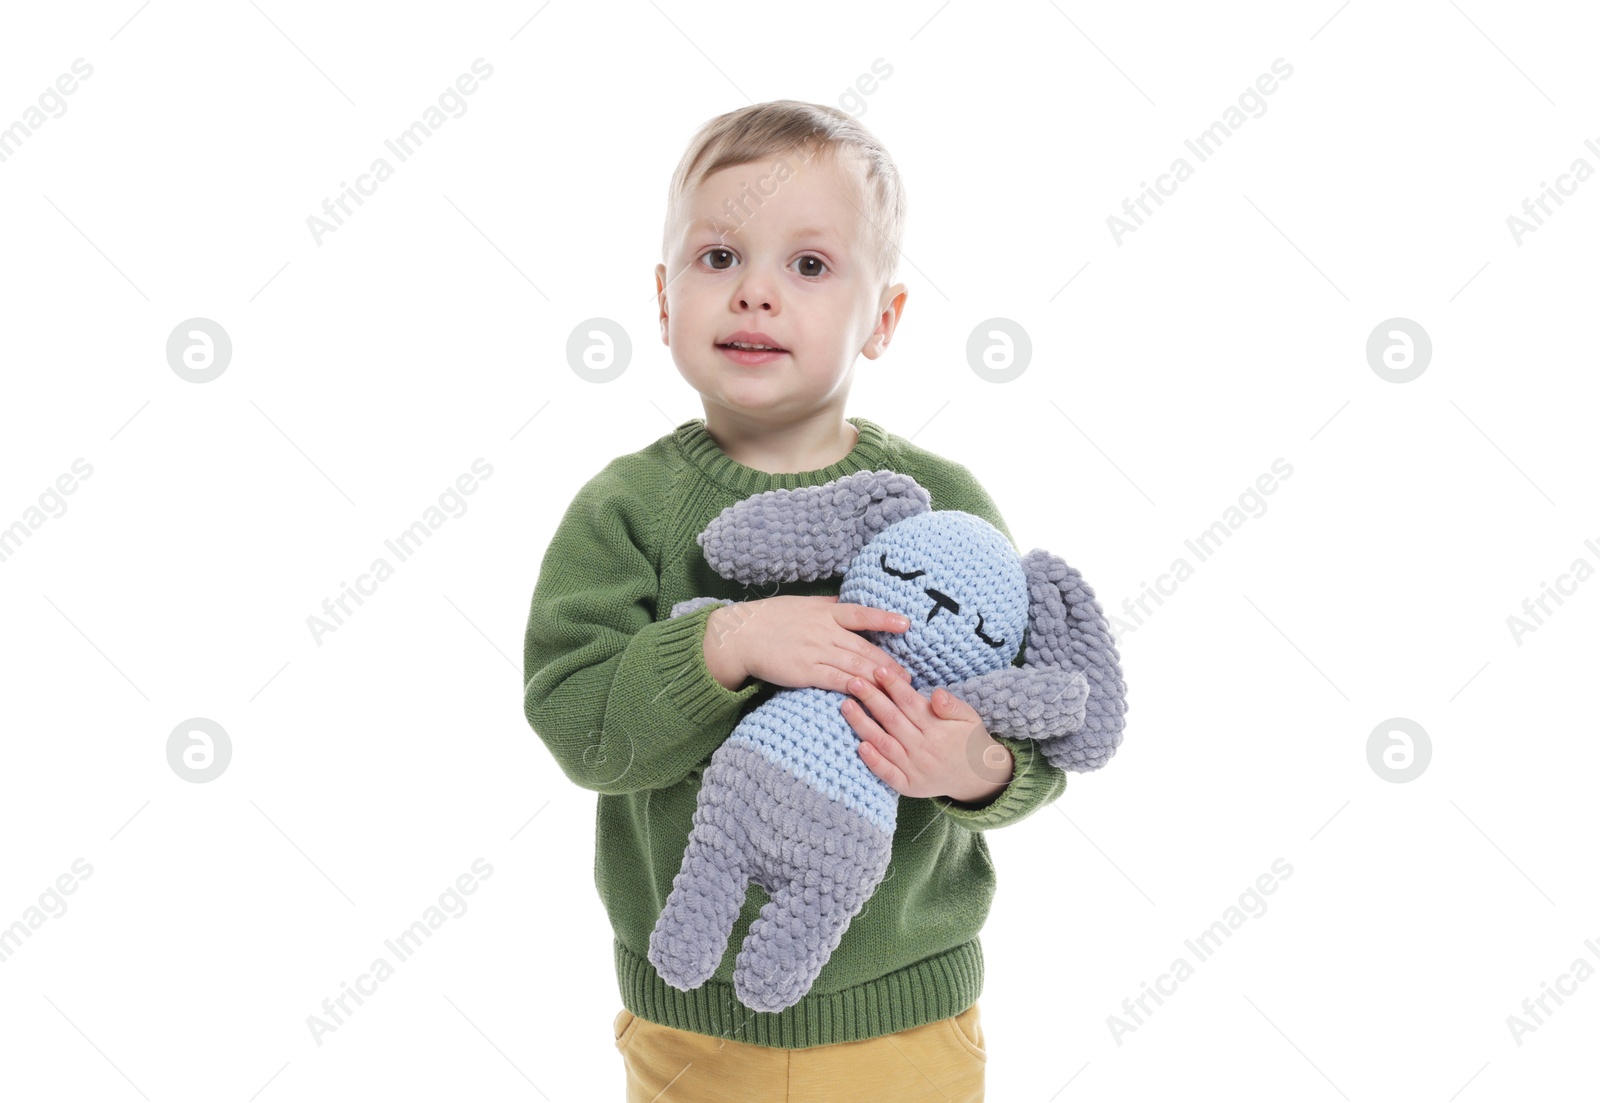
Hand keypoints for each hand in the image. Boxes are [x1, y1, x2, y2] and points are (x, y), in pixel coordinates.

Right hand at [703, 595, 912, 693]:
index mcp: (826, 612)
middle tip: (910, 675)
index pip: (860, 614)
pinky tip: (868, 694)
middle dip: (889, 663)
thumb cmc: (773, 618)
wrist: (742, 635)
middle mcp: (824, 631)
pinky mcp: (805, 671)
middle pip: (864, 648)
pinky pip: (834, 680)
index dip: (884, 619)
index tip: (905, 624)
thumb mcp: (804, 604)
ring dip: (878, 679)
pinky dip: (853, 687)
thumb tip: (852, 599)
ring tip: (898, 688)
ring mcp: (815, 652)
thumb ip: (830, 605)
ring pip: (854, 666)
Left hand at [841, 667, 1014, 801]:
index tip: (877, 670)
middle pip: (892, 719)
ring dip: (863, 724)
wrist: (975, 777)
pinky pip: (888, 774)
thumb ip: (951, 705)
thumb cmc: (968, 740)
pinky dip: (873, 762)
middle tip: (852, 681)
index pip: (910, 702)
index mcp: (937, 728)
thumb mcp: (968, 717)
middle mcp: (924, 748)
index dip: (893, 685)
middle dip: (871, 698)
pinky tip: (859, 747)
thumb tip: (937, 693)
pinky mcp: (908, 786)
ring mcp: (915, 769)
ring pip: (884, 744)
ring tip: (846, 705)